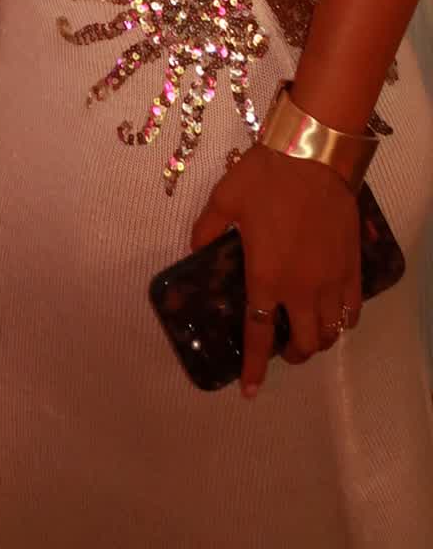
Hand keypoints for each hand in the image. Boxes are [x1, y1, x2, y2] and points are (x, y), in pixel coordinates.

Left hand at [190, 143, 360, 398]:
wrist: (313, 156)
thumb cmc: (265, 178)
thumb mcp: (223, 201)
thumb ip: (206, 230)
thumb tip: (194, 250)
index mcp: (266, 278)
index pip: (259, 335)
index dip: (254, 367)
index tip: (250, 391)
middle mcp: (302, 289)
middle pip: (305, 344)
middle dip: (293, 354)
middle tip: (282, 348)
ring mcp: (332, 281)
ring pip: (332, 332)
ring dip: (319, 341)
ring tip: (308, 333)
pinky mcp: (353, 268)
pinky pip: (353, 309)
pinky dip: (344, 320)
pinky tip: (334, 314)